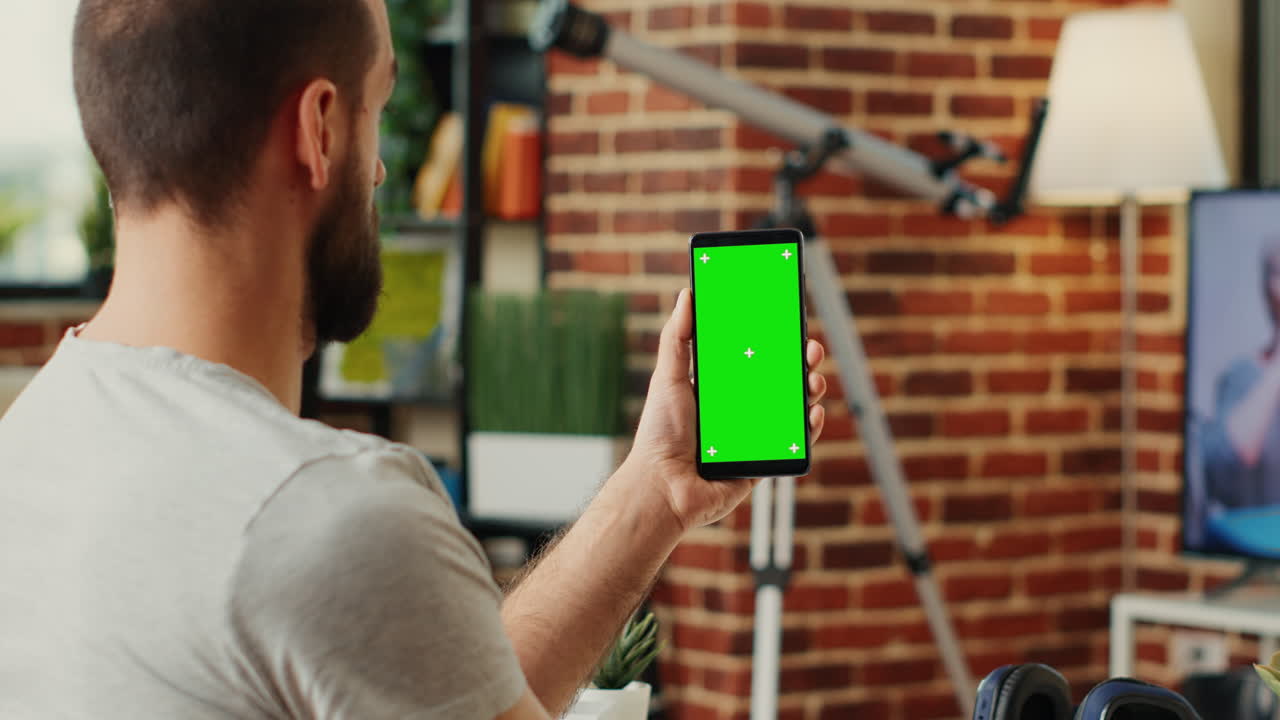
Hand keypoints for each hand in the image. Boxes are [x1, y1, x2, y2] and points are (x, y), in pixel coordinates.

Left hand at [619, 288, 827, 532]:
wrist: (661, 487)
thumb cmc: (659, 434)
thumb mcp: (668, 377)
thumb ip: (678, 337)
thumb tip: (687, 294)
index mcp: (717, 390)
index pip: (752, 358)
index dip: (772, 341)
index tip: (788, 321)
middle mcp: (737, 412)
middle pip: (777, 381)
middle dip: (798, 362)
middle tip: (809, 348)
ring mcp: (751, 438)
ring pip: (790, 410)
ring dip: (809, 391)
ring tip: (814, 378)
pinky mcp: (761, 464)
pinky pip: (793, 445)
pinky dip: (808, 429)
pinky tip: (814, 412)